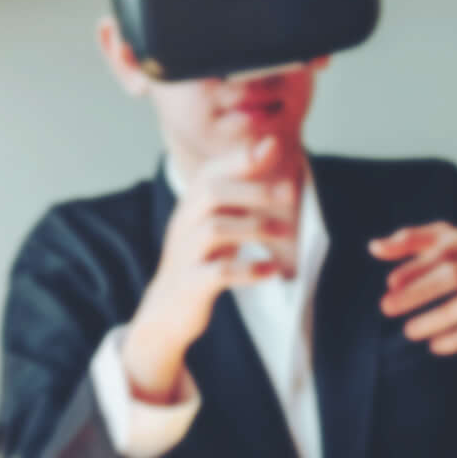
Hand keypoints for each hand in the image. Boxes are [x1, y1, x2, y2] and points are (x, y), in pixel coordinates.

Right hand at [127, 148, 301, 407]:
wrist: (166, 310)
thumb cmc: (200, 261)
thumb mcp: (216, 222)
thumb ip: (239, 191)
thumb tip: (269, 149)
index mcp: (190, 207)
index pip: (210, 171)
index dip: (240, 157)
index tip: (274, 146)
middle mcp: (183, 224)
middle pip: (211, 193)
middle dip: (254, 190)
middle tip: (290, 194)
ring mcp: (184, 254)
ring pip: (214, 229)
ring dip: (256, 227)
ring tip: (288, 234)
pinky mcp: (190, 284)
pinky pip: (218, 272)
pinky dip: (248, 269)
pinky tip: (272, 270)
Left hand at [377, 221, 456, 357]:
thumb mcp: (453, 243)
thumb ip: (414, 241)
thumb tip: (374, 247)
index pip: (441, 249)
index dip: (414, 266)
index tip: (391, 282)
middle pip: (452, 276)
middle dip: (418, 292)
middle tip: (387, 307)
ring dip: (434, 320)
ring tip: (409, 331)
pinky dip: (455, 339)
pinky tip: (435, 345)